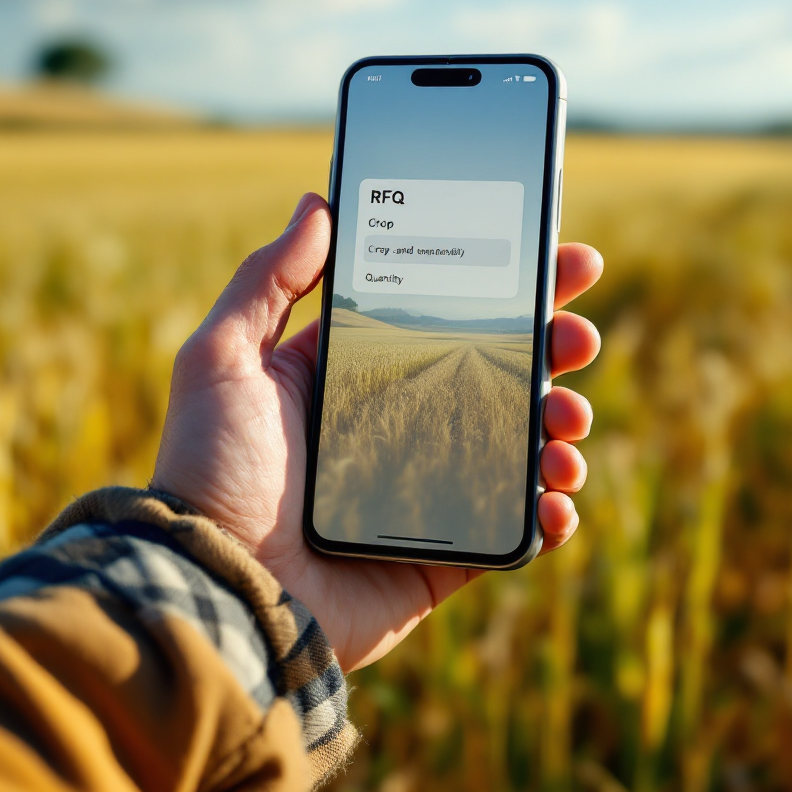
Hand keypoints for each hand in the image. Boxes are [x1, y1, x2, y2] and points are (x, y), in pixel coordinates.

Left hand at [152, 193, 601, 670]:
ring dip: (559, 424)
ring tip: (567, 418)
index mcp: (355, 375)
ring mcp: (426, 491)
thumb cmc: (212, 470)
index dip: (501, 287)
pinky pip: (514, 530)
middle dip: (551, 348)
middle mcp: (396, 426)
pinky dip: (548, 513)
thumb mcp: (223, 358)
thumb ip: (268, 280)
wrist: (219, 587)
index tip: (554, 259)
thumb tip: (319, 204)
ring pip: (517, 446)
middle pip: (495, 374)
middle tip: (580, 336)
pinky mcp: (443, 555)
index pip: (443, 316)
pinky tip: (556, 496)